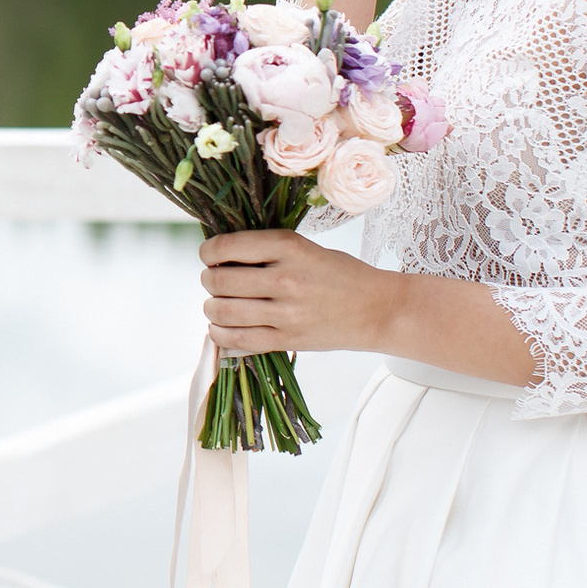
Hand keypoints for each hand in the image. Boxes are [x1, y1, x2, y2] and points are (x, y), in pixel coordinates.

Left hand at [199, 231, 398, 357]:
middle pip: (219, 281)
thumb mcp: (304, 247)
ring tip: (218, 304)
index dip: (208, 252)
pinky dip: (220, 334)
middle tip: (213, 280)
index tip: (209, 255)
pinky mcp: (288, 340)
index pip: (227, 247)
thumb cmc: (339, 273)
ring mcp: (286, 313)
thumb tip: (219, 256)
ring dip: (211, 308)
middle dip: (208, 280)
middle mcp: (285, 279)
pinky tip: (222, 328)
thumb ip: (265, 251)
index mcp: (289, 247)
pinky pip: (238, 340)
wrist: (378, 309)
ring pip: (223, 312)